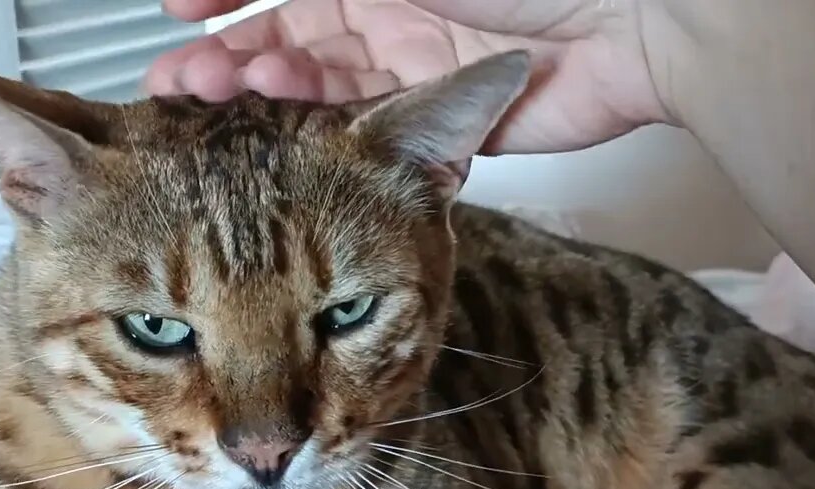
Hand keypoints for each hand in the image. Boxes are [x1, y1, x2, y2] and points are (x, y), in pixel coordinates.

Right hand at [147, 0, 670, 153]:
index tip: (173, 16)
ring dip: (268, 103)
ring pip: (325, 92)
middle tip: (177, 92)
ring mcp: (419, 68)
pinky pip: (371, 138)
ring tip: (214, 117)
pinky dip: (326, 142)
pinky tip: (286, 149)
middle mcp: (394, 7)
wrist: (641, 17)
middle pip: (294, 39)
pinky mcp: (447, 129)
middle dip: (233, 61)